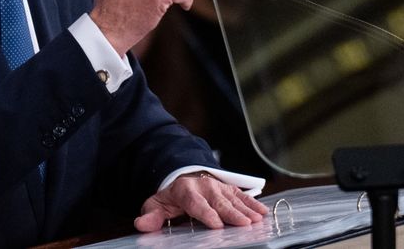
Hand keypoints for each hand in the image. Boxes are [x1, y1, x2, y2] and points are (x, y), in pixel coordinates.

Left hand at [134, 172, 267, 231]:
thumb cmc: (171, 197)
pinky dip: (253, 203)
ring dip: (246, 209)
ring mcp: (218, 186)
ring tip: (257, 219)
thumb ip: (151, 216)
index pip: (196, 203)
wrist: (182, 177)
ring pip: (233, 199)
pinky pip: (242, 195)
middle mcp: (204, 186)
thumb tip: (141, 225)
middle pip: (219, 202)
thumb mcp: (156, 204)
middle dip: (232, 213)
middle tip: (244, 224)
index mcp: (185, 190)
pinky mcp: (228, 188)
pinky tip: (262, 211)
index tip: (216, 224)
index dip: (207, 214)